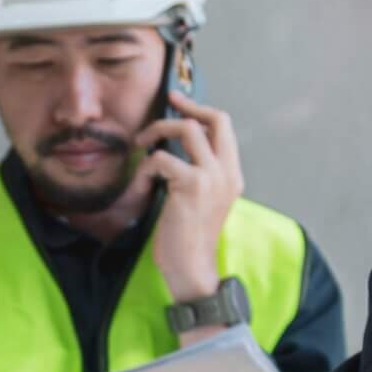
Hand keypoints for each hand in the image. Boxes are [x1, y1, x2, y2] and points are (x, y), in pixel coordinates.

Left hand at [134, 89, 243, 307]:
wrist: (191, 268)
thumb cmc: (188, 239)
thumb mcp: (200, 201)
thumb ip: (196, 174)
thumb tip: (170, 148)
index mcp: (231, 175)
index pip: (224, 127)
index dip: (200, 109)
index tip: (178, 103)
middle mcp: (227, 172)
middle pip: (215, 119)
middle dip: (185, 108)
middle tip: (163, 106)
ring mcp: (212, 177)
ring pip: (186, 129)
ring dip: (157, 133)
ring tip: (141, 148)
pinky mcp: (191, 185)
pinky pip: (161, 159)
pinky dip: (144, 169)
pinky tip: (139, 187)